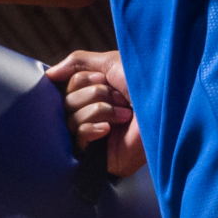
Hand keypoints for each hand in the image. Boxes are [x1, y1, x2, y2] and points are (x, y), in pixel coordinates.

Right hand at [44, 49, 146, 176]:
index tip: (107, 81)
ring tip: (124, 115)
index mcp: (96, 92)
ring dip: (100, 111)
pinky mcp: (99, 154)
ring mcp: (96, 134)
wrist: (169, 111)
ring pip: (71, 119)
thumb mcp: (111, 63)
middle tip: (122, 98)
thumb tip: (48, 74)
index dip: (85, 81)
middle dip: (95, 95)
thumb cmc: (148, 84)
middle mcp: (93, 111)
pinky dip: (91, 129)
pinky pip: (78, 138)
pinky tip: (108, 130)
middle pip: (66, 101)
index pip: (67, 85)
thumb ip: (78, 63)